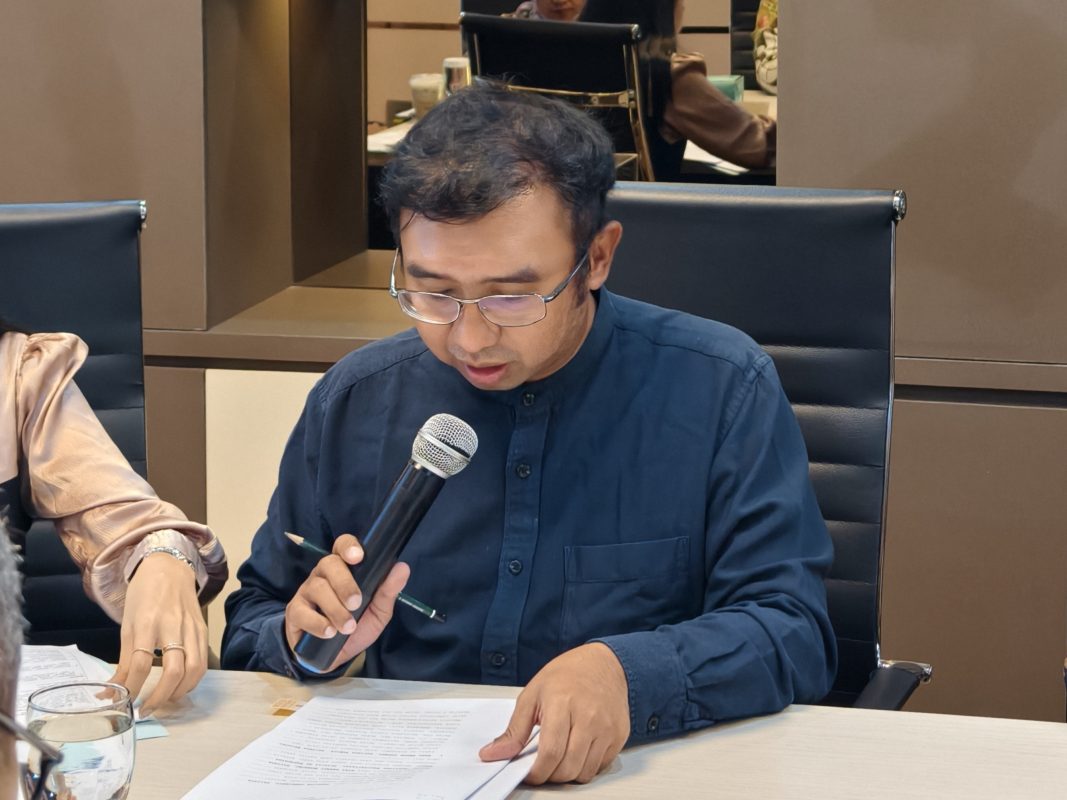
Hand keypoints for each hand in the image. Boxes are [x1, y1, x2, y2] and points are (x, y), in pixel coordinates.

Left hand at [110, 552, 205, 714]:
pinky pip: (202, 661)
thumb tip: (110, 691)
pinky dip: (192, 680)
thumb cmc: (144, 594)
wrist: (170, 568)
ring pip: (194, 669)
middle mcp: (172, 625)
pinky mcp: (203, 630)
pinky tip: (180, 687)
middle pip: (173, 669)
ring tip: (165, 701)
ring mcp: (192, 628)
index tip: (122, 702)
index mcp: (147, 622)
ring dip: (179, 692)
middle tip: (146, 710)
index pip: (140, 663)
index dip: (131, 688)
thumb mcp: (127, 624)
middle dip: (160, 697)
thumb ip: (124, 659)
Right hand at [284, 533, 409, 672]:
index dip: (348, 547)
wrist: (333, 657)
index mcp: (343, 569)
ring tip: (348, 627)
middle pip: (329, 564)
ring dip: (335, 608)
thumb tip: (403, 567)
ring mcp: (306, 592)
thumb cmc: (356, 627)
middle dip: (344, 583)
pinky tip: (330, 633)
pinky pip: (302, 612)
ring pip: (317, 588)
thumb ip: (388, 591)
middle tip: (356, 603)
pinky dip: (318, 623)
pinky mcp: (295, 612)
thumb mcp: (377, 612)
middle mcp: (323, 575)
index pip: (342, 546)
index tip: (357, 557)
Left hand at [480, 643, 630, 784]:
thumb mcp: (533, 693)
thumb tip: (493, 753)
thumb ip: (514, 729)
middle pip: (567, 768)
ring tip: (559, 757)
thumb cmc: (567, 675)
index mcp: (563, 702)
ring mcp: (607, 727)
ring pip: (584, 772)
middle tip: (541, 765)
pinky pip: (600, 766)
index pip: (550, 752)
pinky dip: (585, 766)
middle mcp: (589, 717)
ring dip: (567, 773)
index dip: (536, 772)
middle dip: (550, 775)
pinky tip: (577, 750)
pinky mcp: (619, 735)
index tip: (528, 773)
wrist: (604, 663)